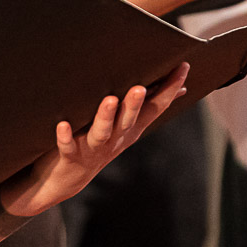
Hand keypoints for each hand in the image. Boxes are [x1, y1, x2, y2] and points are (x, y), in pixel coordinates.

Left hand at [0, 63, 189, 216]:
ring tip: (109, 99)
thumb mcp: (127, 127)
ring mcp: (93, 148)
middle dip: (135, 104)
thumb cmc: (99, 144)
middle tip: (141, 87)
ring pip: (101, 132)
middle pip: (128, 120)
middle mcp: (115, 138)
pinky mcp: (70, 155)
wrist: (67, 180)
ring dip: (105, 117)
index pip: (154, 108)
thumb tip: (181, 88)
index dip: (169, 89)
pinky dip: (65, 136)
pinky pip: (67, 146)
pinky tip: (63, 124)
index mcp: (130, 129)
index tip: (183, 66)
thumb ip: (149, 107)